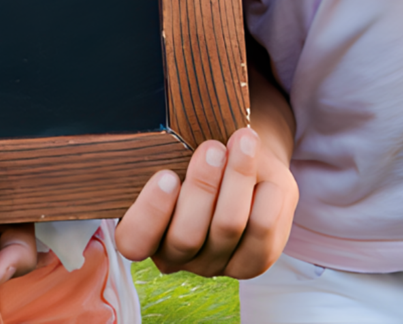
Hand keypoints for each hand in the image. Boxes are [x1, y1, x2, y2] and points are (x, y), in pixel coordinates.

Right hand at [115, 127, 297, 279]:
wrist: (239, 162)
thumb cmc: (197, 153)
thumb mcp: (175, 151)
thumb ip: (170, 153)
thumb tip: (183, 140)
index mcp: (145, 233)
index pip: (134, 240)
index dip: (150, 212)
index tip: (167, 175)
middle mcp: (176, 255)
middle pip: (186, 236)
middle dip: (202, 187)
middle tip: (212, 148)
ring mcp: (215, 263)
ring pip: (227, 228)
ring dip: (237, 180)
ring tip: (243, 141)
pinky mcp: (251, 261)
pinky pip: (263, 233)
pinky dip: (267, 198)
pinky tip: (266, 172)